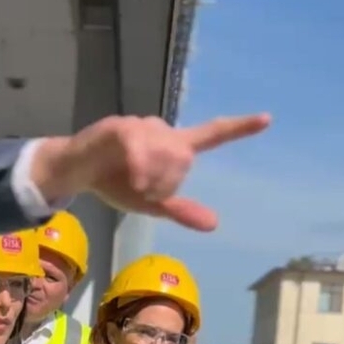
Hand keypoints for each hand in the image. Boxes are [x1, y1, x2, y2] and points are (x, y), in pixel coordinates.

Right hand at [31, 113, 270, 230]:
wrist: (76, 172)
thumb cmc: (114, 183)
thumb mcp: (151, 203)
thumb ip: (181, 210)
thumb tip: (214, 224)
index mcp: (172, 148)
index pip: (211, 134)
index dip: (238, 128)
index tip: (267, 119)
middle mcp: (162, 131)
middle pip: (183, 158)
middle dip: (166, 183)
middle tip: (141, 190)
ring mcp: (142, 126)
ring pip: (165, 154)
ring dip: (151, 179)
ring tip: (130, 182)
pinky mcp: (120, 127)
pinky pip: (139, 147)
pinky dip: (141, 167)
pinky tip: (135, 180)